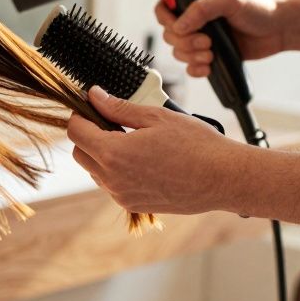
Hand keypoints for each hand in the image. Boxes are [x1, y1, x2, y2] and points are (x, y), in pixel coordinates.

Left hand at [67, 86, 244, 213]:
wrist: (224, 178)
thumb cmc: (195, 144)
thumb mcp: (156, 117)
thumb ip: (118, 108)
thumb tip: (94, 96)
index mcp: (113, 153)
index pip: (75, 132)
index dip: (80, 116)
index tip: (92, 107)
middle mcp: (112, 179)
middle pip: (80, 153)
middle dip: (88, 135)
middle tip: (112, 122)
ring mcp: (121, 195)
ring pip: (95, 171)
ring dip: (102, 154)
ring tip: (132, 140)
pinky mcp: (133, 204)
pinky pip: (112, 185)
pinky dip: (117, 171)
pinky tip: (141, 159)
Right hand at [154, 0, 288, 77]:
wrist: (282, 27)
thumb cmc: (261, 6)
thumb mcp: (230, 0)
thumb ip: (201, 9)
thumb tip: (178, 26)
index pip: (165, 7)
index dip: (166, 18)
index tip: (177, 26)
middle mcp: (196, 17)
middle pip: (169, 33)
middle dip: (184, 42)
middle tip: (205, 42)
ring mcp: (202, 36)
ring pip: (179, 51)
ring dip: (190, 56)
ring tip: (211, 54)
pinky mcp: (211, 53)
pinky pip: (191, 66)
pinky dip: (195, 69)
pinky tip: (207, 67)